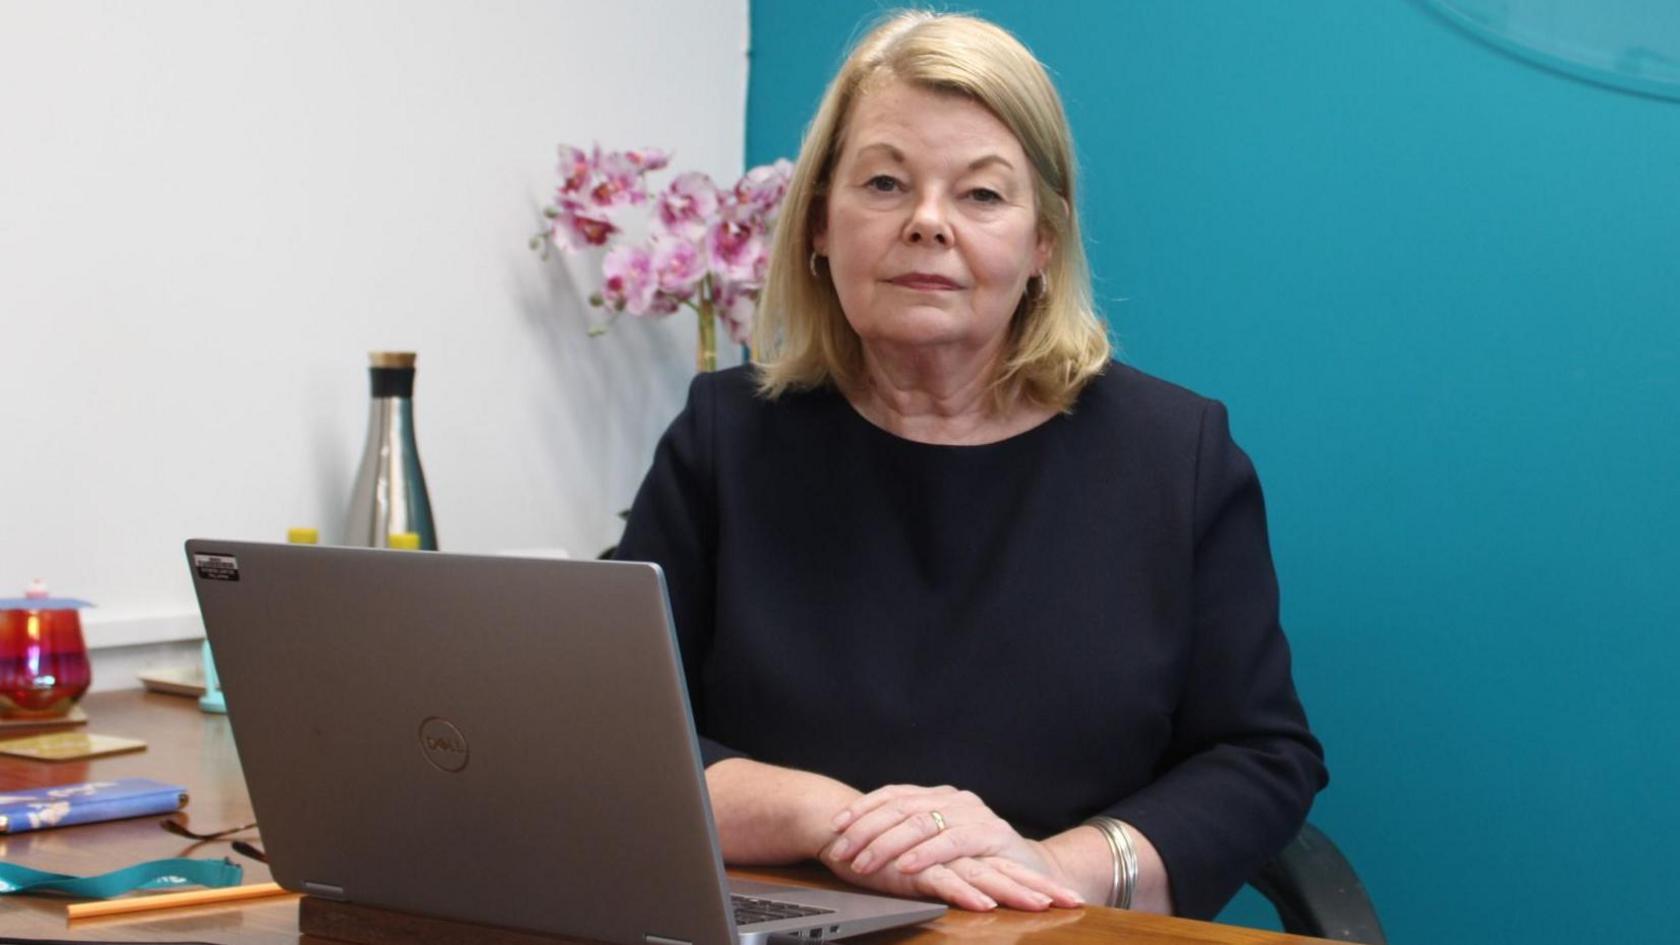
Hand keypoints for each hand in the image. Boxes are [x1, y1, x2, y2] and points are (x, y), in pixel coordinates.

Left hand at [822, 784, 1082, 910]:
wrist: (1033, 872)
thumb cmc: (980, 861)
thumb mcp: (940, 845)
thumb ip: (911, 835)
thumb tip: (860, 838)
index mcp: (939, 796)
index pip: (894, 794)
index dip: (863, 809)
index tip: (836, 826)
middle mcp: (954, 799)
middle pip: (901, 807)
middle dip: (866, 830)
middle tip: (842, 850)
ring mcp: (974, 814)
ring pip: (921, 823)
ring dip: (887, 844)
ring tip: (864, 862)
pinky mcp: (991, 834)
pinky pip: (951, 842)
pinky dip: (924, 854)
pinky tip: (904, 866)